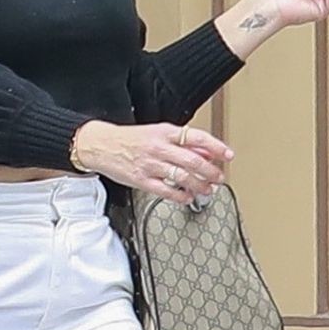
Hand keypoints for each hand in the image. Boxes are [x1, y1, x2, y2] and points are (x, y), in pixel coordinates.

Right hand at [72, 120, 232, 202]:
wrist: (100, 145)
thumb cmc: (129, 140)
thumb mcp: (157, 133)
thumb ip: (181, 142)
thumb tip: (205, 150)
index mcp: (164, 132)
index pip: (197, 137)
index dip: (216, 147)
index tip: (228, 155)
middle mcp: (159, 148)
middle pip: (193, 160)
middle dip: (211, 172)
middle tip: (219, 178)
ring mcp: (150, 165)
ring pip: (182, 177)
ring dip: (199, 185)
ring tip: (207, 190)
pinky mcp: (141, 180)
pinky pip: (166, 191)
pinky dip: (180, 196)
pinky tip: (187, 197)